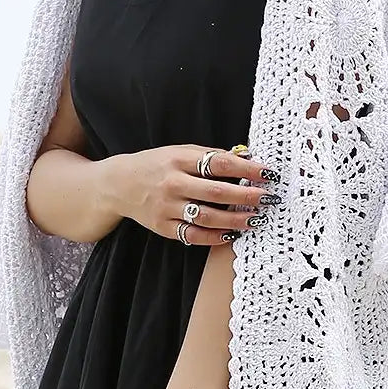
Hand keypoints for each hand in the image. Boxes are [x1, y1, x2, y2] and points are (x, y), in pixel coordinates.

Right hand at [109, 144, 280, 244]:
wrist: (119, 184)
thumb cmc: (157, 164)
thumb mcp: (180, 152)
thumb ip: (210, 156)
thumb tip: (246, 157)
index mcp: (179, 160)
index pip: (220, 164)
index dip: (247, 168)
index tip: (268, 174)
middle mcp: (172, 183)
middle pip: (216, 192)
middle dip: (247, 196)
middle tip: (269, 199)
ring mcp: (166, 207)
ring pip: (206, 217)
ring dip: (235, 219)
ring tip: (256, 219)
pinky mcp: (162, 227)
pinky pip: (193, 235)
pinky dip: (214, 237)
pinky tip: (232, 234)